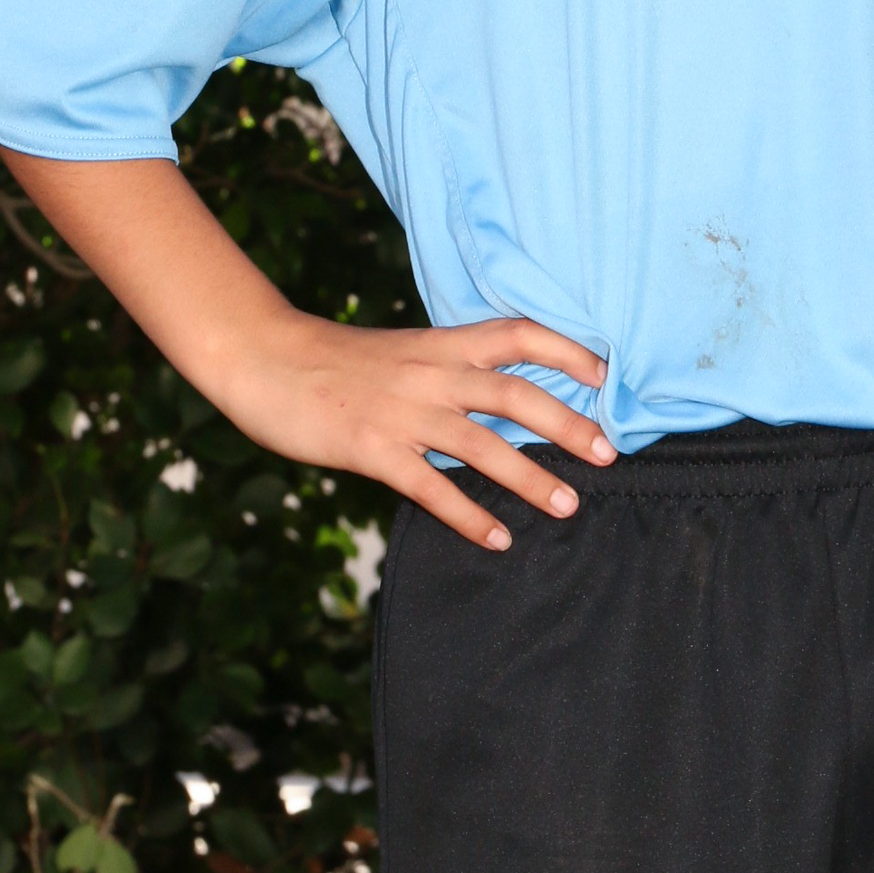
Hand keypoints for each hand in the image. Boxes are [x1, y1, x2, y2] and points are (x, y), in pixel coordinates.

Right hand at [218, 309, 617, 553]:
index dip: (566, 350)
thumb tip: (494, 395)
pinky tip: (496, 538)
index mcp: (441, 343)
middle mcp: (431, 373)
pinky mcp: (372, 447)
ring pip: (482, 444)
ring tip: (568, 505)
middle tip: (608, 453)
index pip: (518, 334)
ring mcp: (403, 412)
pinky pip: (430, 486)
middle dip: (567, 423)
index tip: (605, 374)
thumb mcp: (401, 351)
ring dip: (530, 477)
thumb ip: (445, 369)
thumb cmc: (333, 360)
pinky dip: (467, 514)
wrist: (265, 357)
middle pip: (514, 393)